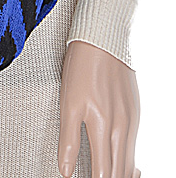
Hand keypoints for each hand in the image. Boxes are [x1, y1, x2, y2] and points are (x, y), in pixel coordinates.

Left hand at [58, 40, 140, 177]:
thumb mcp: (68, 102)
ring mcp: (131, 119)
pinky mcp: (135, 110)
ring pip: (129, 160)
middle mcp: (121, 126)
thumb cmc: (80, 67)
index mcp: (101, 126)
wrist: (102, 38)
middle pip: (119, 171)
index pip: (103, 173)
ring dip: (121, 175)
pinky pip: (134, 144)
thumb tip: (66, 171)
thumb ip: (68, 139)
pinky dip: (129, 161)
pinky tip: (124, 165)